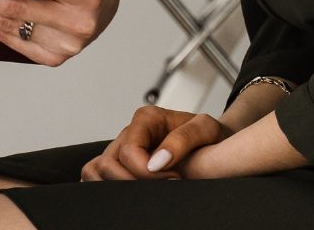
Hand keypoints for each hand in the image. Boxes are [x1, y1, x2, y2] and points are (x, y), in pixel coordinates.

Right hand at [81, 106, 230, 180]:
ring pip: (96, 170)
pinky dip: (103, 185)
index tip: (175, 180)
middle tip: (164, 189)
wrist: (217, 140)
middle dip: (133, 183)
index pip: (129, 153)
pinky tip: (128, 193)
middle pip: (108, 164)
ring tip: (146, 192)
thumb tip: (157, 162)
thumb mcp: (207, 128)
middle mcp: (129, 132)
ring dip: (116, 185)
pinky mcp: (120, 162)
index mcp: (146, 119)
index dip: (149, 174)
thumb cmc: (212, 135)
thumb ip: (183, 139)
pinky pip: (96, 173)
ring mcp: (121, 146)